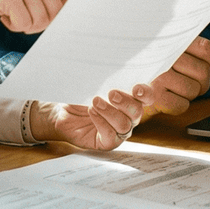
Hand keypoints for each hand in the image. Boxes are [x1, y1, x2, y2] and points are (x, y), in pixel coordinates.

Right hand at [0, 0, 83, 33]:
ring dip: (26, 25)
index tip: (107, 3)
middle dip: (43, 22)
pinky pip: (25, 24)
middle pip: (59, 12)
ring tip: (11, 13)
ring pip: (42, 21)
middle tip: (24, 17)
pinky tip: (2, 14)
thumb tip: (73, 13)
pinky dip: (14, 25)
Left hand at [29, 87, 149, 149]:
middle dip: (126, 102)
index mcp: (130, 99)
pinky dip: (101, 123)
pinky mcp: (108, 142)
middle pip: (137, 112)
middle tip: (112, 93)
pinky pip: (111, 136)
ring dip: (110, 112)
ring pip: (124, 124)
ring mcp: (119, 131)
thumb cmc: (81, 94)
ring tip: (95, 102)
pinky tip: (92, 112)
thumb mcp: (92, 82)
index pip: (146, 96)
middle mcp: (128, 116)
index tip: (137, 88)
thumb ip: (104, 77)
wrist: (63, 111)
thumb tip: (109, 66)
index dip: (146, 93)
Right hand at [141, 38, 209, 117]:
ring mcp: (158, 75)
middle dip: (203, 82)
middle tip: (192, 83)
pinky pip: (182, 105)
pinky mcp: (154, 95)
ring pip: (194, 90)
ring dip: (189, 94)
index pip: (205, 48)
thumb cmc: (156, 66)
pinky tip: (169, 98)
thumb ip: (202, 53)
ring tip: (176, 89)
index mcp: (172, 40)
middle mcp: (164, 55)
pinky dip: (180, 105)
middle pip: (203, 72)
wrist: (124, 84)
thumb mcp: (179, 54)